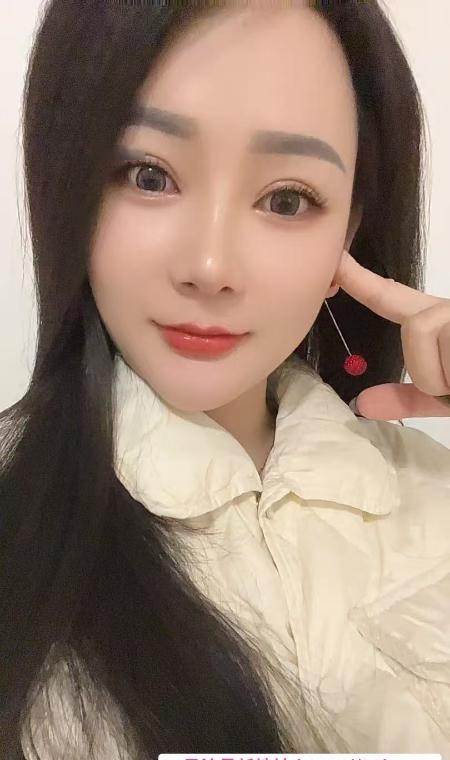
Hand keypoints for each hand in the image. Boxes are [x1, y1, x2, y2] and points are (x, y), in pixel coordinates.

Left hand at [333, 250, 449, 419]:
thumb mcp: (449, 395)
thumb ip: (411, 397)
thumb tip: (362, 405)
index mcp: (442, 322)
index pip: (394, 298)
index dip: (362, 280)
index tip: (335, 262)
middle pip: (416, 327)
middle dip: (430, 371)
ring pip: (435, 341)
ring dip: (449, 380)